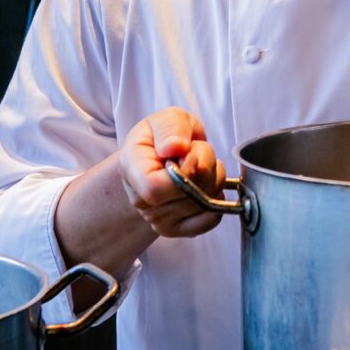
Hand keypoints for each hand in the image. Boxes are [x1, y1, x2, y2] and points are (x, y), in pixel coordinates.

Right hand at [118, 107, 225, 237]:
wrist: (159, 157)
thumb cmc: (162, 138)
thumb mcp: (168, 118)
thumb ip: (172, 129)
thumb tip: (176, 148)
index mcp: (132, 169)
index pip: (156, 188)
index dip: (185, 171)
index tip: (191, 152)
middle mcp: (141, 201)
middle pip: (189, 194)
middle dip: (206, 165)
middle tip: (196, 151)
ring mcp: (158, 220)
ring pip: (204, 204)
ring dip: (213, 178)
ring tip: (198, 165)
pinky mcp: (176, 230)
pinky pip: (210, 220)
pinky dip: (217, 199)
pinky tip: (205, 185)